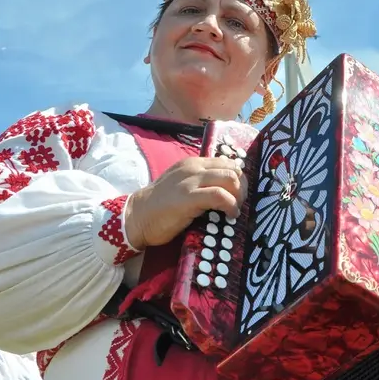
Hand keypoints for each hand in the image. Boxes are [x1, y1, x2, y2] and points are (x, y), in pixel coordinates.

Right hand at [124, 157, 245, 248]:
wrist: (136, 216)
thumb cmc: (159, 206)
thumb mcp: (182, 185)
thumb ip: (201, 183)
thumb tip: (226, 191)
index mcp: (193, 163)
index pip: (227, 163)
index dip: (239, 180)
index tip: (238, 196)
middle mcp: (194, 168)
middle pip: (233, 170)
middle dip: (242, 188)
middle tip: (239, 205)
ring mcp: (191, 181)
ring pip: (230, 179)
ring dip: (239, 197)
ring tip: (235, 210)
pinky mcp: (189, 197)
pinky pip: (220, 196)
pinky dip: (231, 206)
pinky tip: (230, 215)